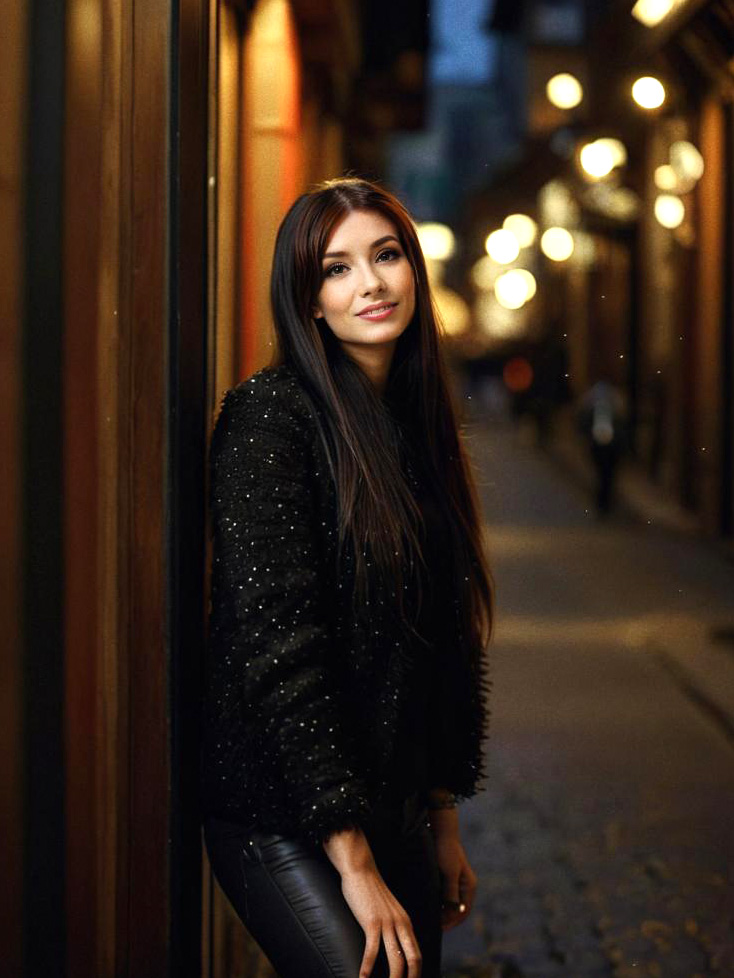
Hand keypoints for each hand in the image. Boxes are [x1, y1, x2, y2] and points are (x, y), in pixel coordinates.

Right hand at [322, 828, 421, 977]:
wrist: (360, 869)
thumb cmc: (370, 890)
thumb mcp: (388, 909)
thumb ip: (393, 925)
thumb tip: (392, 943)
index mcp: (406, 922)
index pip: (417, 954)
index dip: (415, 974)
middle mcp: (401, 924)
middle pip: (413, 960)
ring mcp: (387, 924)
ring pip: (396, 960)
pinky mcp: (371, 922)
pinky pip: (372, 950)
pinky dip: (367, 967)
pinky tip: (362, 977)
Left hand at [428, 810, 477, 931]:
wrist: (441, 832)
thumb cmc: (446, 851)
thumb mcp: (449, 872)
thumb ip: (451, 892)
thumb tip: (453, 911)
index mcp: (469, 887)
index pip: (462, 912)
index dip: (451, 922)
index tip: (438, 928)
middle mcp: (465, 886)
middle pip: (457, 910)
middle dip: (447, 919)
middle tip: (432, 926)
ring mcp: (457, 882)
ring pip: (450, 904)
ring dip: (442, 912)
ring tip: (429, 918)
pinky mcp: (448, 878)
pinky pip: (445, 896)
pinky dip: (439, 903)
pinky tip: (428, 905)